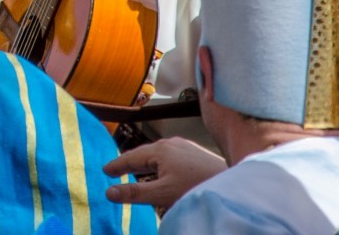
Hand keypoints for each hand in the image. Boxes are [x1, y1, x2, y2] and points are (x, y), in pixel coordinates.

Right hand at [102, 137, 225, 209]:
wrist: (233, 186)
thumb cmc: (198, 188)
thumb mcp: (162, 194)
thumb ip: (134, 193)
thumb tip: (109, 192)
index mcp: (160, 150)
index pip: (131, 157)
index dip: (117, 165)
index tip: (105, 170)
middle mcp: (171, 144)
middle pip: (144, 154)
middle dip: (130, 163)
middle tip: (116, 171)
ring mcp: (185, 147)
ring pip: (158, 155)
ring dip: (146, 165)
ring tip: (137, 173)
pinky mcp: (196, 154)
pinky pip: (170, 157)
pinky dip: (160, 165)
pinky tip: (163, 173)